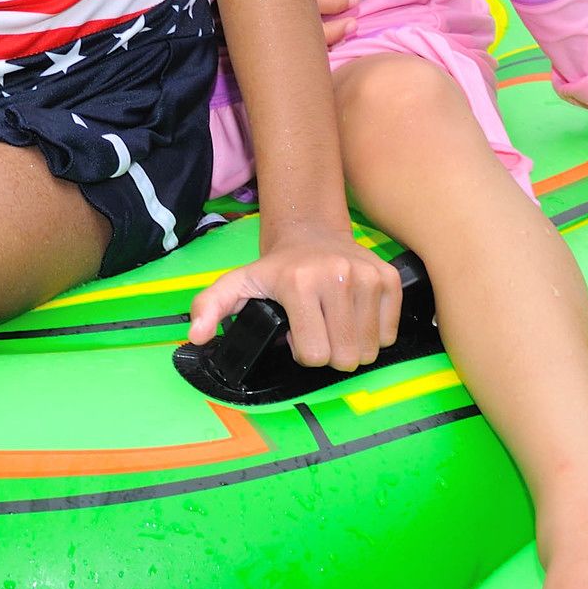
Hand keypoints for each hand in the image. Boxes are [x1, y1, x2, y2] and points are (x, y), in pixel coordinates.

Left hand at [187, 222, 401, 372]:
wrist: (310, 232)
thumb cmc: (275, 267)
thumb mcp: (237, 284)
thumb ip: (209, 307)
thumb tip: (197, 335)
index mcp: (299, 283)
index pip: (314, 354)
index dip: (303, 352)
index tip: (294, 334)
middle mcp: (337, 276)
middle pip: (345, 357)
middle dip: (328, 354)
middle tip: (316, 331)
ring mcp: (367, 277)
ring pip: (370, 349)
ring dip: (351, 346)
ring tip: (333, 324)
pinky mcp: (389, 279)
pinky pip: (389, 333)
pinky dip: (373, 334)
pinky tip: (353, 317)